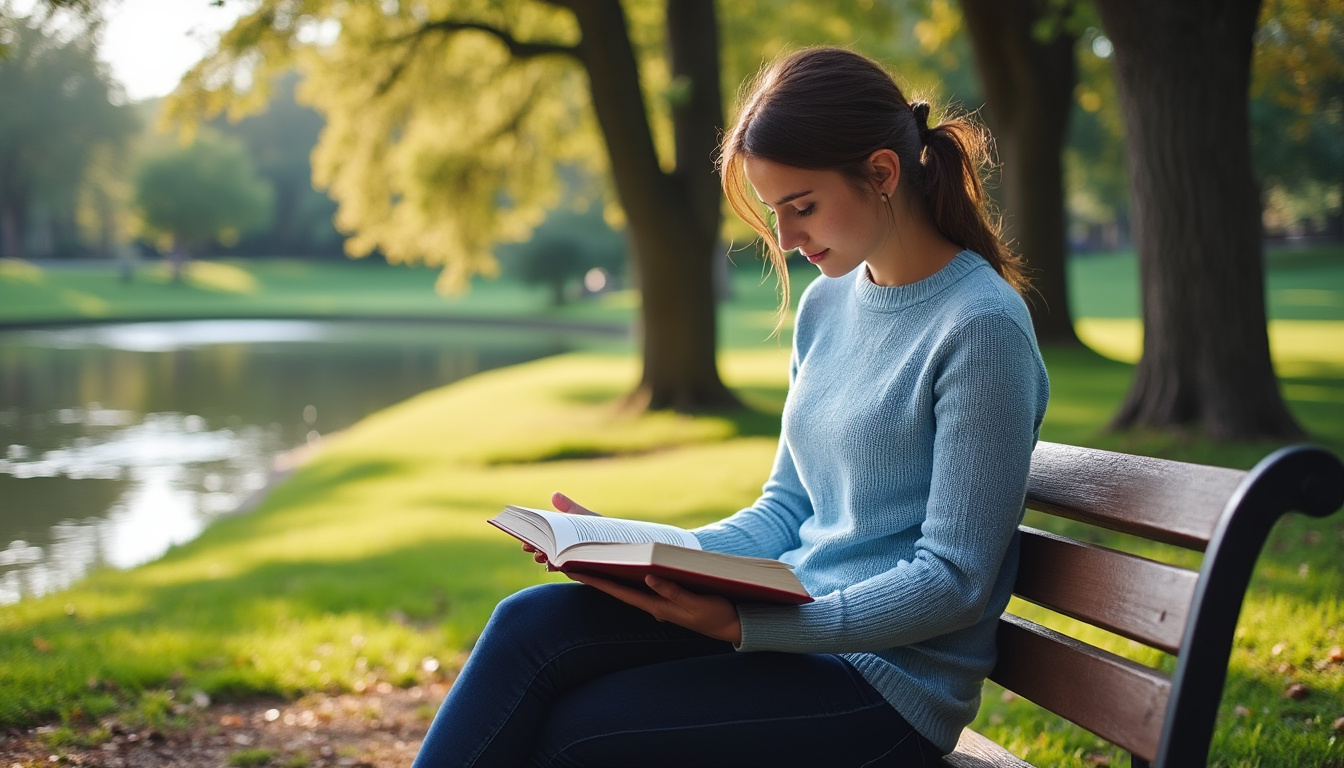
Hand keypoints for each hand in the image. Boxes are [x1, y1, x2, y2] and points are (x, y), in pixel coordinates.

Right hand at [524, 492, 601, 563]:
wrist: (616, 544)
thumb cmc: (599, 528)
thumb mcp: (584, 516)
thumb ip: (570, 507)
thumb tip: (554, 495)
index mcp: (560, 532)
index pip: (541, 532)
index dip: (532, 532)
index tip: (524, 531)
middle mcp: (560, 547)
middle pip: (541, 546)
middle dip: (533, 546)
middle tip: (527, 545)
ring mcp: (566, 559)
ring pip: (549, 559)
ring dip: (542, 557)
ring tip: (540, 555)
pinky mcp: (574, 570)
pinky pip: (562, 569)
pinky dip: (556, 566)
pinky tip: (553, 564)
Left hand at [567, 572, 743, 643]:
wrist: (734, 626)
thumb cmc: (716, 616)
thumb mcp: (697, 605)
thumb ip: (674, 592)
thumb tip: (650, 577)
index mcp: (656, 607)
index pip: (619, 592)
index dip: (596, 580)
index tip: (574, 570)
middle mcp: (653, 604)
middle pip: (618, 587)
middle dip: (594, 574)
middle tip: (568, 560)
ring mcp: (660, 601)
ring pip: (627, 585)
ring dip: (607, 574)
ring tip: (585, 559)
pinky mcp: (669, 596)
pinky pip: (641, 584)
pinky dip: (626, 574)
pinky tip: (619, 564)